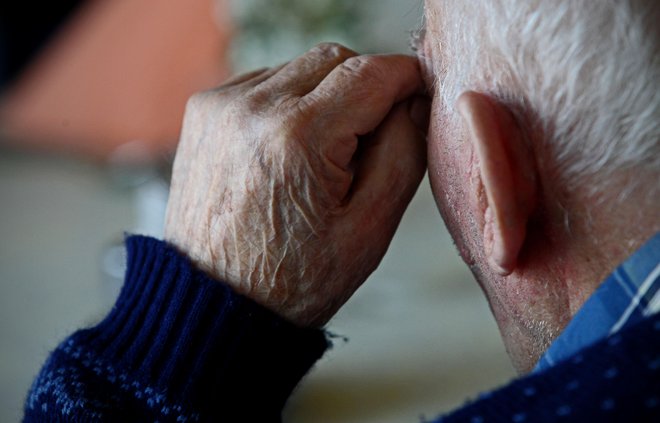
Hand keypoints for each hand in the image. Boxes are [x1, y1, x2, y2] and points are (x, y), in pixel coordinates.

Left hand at [164, 43, 428, 326]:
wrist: (214, 301)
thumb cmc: (291, 279)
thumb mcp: (370, 228)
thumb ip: (404, 152)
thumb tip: (413, 101)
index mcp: (298, 139)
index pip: (372, 73)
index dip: (407, 80)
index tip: (417, 99)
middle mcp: (251, 110)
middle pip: (336, 60)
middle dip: (365, 90)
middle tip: (366, 145)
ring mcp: (220, 106)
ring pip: (301, 68)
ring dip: (325, 97)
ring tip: (320, 157)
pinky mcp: (204, 111)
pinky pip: (266, 82)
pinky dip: (290, 103)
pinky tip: (289, 150)